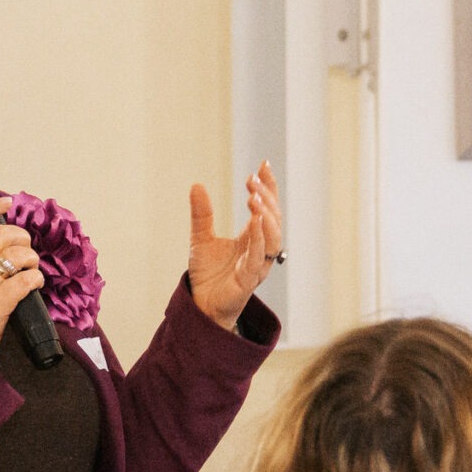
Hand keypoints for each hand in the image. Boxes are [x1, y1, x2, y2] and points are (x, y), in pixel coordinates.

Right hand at [0, 196, 43, 354]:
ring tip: (30, 269)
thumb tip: (1, 251)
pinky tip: (35, 284)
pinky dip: (36, 279)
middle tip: (25, 248)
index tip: (6, 202)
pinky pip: (27, 279)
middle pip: (0, 233)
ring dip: (31, 259)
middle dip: (21, 236)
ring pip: (18, 254)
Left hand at [187, 162, 283, 329]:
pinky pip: (258, 257)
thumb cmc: (207, 275)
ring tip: (255, 197)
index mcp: (252, 238)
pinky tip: (255, 220)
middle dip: (267, 198)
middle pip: (273, 220)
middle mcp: (259, 250)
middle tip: (253, 180)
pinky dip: (259, 238)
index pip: (267, 208)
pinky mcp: (248, 280)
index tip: (263, 165)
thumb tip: (197, 185)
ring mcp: (257, 265)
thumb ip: (202, 214)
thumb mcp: (200, 238)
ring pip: (272, 239)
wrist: (200, 305)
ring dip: (266, 216)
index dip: (268, 187)